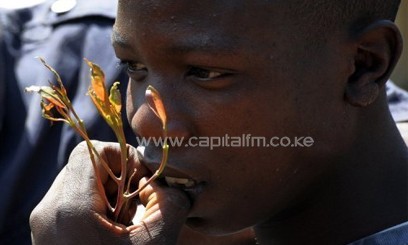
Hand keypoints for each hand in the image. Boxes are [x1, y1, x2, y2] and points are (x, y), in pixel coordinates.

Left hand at [30, 141, 190, 244]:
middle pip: (86, 166)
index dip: (122, 157)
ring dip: (109, 192)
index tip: (141, 180)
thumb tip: (170, 182)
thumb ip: (171, 202)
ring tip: (124, 221)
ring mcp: (44, 221)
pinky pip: (73, 199)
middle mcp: (49, 210)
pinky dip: (97, 205)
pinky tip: (112, 230)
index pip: (91, 152)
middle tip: (136, 205)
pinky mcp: (48, 230)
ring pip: (80, 182)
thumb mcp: (156, 242)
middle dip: (118, 178)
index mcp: (70, 209)